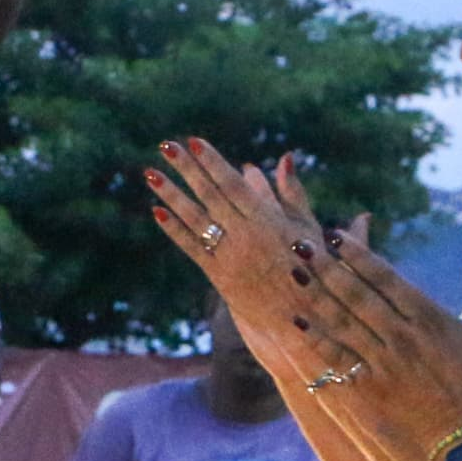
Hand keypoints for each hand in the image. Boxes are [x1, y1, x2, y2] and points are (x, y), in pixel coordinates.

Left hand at [143, 138, 325, 321]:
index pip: (234, 185)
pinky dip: (174, 229)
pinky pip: (191, 248)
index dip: (213, 163)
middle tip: (166, 145)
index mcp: (268, 222)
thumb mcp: (308, 229)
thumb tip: (284, 157)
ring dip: (171, 195)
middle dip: (187, 169)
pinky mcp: (217, 275)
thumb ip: (292, 193)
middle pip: (210, 196)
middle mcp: (245, 237)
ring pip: (194, 220)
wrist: (299, 320)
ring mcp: (228, 256)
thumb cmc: (310, 269)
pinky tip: (157, 210)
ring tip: (151, 173)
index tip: (194, 141)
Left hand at [282, 227, 461, 460]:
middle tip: (299, 245)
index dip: (357, 254)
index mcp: (430, 319)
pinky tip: (297, 323)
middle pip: (355, 293)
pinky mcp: (369, 393)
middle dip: (325, 266)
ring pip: (341, 322)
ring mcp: (382, 365)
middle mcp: (401, 336)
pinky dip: (315, 340)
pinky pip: (336, 361)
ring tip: (293, 273)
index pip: (385, 277)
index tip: (334, 236)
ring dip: (314, 295)